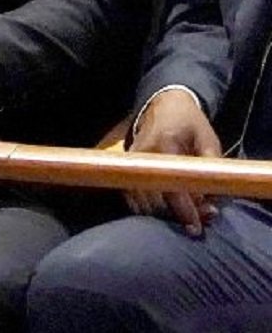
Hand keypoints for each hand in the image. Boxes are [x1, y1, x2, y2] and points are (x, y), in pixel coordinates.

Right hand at [125, 89, 221, 234]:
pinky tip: (164, 210)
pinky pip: (131, 196)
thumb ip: (210, 173)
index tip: (195, 228)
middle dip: (175, 217)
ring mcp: (130, 161)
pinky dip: (146, 208)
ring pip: (140, 201)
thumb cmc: (190, 125)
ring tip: (182, 216)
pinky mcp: (125, 166)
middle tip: (195, 223)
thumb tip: (208, 206)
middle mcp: (142, 154)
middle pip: (154, 199)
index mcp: (165, 145)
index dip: (185, 211)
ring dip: (161, 215)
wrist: (164, 107)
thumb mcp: (209, 143)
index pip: (172, 188)